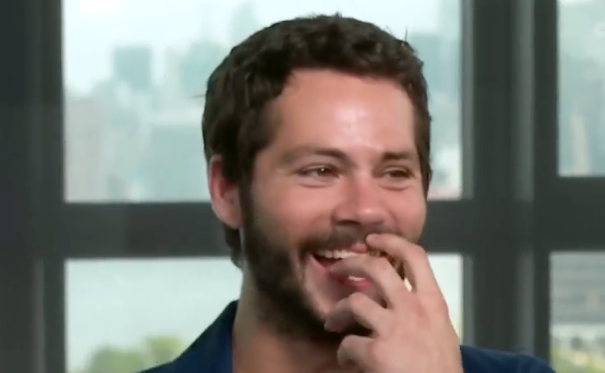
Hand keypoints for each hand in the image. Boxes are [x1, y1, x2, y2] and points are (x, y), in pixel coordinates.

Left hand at [324, 233, 461, 372]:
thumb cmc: (441, 372)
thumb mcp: (443, 334)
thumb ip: (424, 313)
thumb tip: (405, 302)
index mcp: (433, 304)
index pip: (416, 256)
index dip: (391, 241)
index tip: (374, 240)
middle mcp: (414, 309)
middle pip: (377, 267)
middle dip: (351, 263)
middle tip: (337, 268)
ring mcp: (394, 328)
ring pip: (355, 301)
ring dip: (337, 311)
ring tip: (331, 321)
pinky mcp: (376, 351)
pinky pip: (348, 343)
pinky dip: (344, 352)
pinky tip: (348, 361)